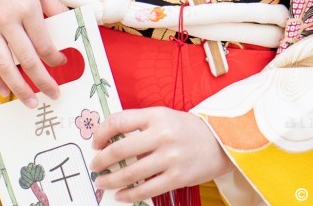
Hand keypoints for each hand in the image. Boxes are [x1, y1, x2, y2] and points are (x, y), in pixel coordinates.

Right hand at [0, 0, 67, 106]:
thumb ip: (53, 6)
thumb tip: (70, 24)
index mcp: (27, 7)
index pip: (44, 44)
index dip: (55, 58)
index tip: (62, 63)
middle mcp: (7, 20)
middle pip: (27, 60)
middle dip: (43, 81)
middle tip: (53, 94)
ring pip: (4, 66)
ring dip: (19, 88)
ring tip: (31, 102)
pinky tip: (3, 89)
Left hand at [90, 107, 231, 201]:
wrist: (218, 141)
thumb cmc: (185, 128)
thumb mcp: (162, 116)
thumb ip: (139, 124)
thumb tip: (110, 138)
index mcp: (155, 115)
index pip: (119, 121)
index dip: (101, 133)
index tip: (95, 142)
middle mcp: (161, 135)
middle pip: (121, 149)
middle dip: (102, 160)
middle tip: (94, 165)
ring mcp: (169, 157)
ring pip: (131, 173)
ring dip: (111, 179)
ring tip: (102, 181)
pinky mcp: (177, 178)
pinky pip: (146, 189)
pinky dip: (129, 194)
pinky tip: (120, 195)